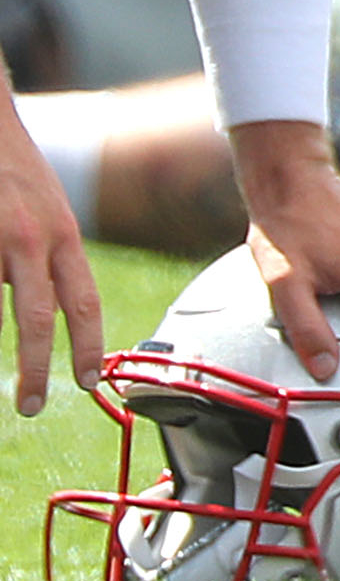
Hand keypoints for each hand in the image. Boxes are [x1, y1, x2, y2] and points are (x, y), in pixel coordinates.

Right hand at [0, 101, 100, 414]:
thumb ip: (46, 259)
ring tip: (2, 385)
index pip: (83, 299)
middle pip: (36, 315)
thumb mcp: (44, 214)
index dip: (88, 344)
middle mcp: (32, 237)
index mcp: (62, 235)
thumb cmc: (13, 174)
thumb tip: (40, 314)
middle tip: (33, 406)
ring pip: (4, 308)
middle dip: (34, 366)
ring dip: (4, 345)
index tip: (90, 382)